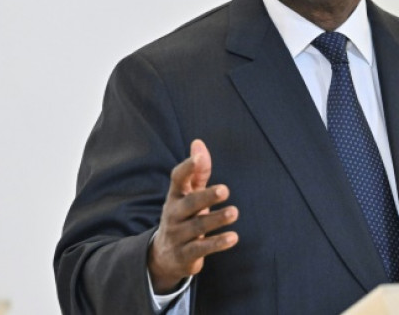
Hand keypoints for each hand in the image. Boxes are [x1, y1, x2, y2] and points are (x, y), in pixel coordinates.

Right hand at [148, 139, 238, 293]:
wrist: (164, 255)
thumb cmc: (184, 216)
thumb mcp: (188, 194)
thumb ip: (197, 171)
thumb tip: (198, 142)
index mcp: (175, 196)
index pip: (177, 179)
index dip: (187, 168)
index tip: (199, 158)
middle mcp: (174, 214)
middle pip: (189, 204)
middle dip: (206, 197)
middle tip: (224, 190)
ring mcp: (177, 235)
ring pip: (197, 227)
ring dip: (216, 219)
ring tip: (234, 212)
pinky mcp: (185, 255)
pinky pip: (201, 249)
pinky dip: (217, 243)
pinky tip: (233, 238)